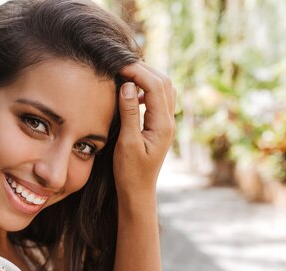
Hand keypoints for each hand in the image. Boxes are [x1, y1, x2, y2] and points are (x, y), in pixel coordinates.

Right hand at [113, 61, 175, 198]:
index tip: (117, 65)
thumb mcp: (127, 143)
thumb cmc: (130, 172)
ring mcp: (165, 123)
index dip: (137, 72)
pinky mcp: (158, 126)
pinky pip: (157, 99)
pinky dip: (145, 88)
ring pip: (163, 88)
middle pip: (163, 82)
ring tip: (124, 72)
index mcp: (162, 124)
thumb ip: (129, 114)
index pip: (154, 86)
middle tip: (120, 64)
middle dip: (142, 69)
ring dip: (146, 76)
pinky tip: (129, 92)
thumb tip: (126, 86)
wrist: (137, 191)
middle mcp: (168, 121)